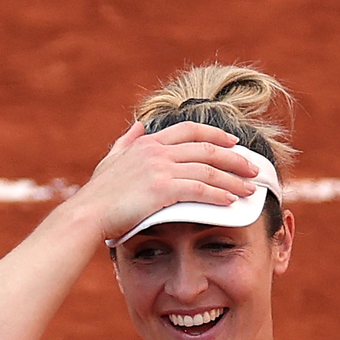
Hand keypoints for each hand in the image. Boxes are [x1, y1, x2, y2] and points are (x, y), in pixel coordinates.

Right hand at [69, 117, 276, 243]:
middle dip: (234, 158)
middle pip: (207, 149)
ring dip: (233, 179)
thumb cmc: (97, 194)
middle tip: (253, 168)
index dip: (216, 135)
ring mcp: (160, 168)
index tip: (234, 144)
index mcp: (148, 143)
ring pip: (208, 170)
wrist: (86, 215)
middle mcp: (157, 151)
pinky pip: (200, 190)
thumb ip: (128, 141)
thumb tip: (140, 125)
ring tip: (249, 189)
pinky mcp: (162, 189)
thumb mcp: (111, 160)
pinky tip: (231, 201)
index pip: (191, 131)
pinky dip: (218, 195)